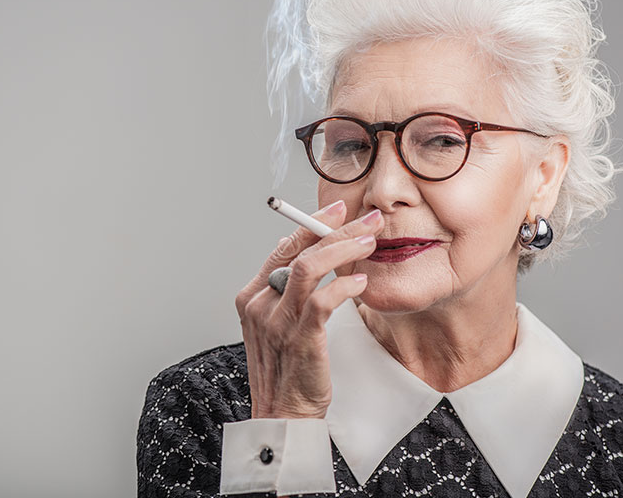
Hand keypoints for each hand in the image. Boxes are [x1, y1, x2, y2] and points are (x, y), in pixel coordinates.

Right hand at [235, 201, 383, 418]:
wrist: (282, 414)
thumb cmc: (287, 369)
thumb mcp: (276, 324)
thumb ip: (285, 291)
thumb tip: (306, 253)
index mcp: (252, 296)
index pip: (283, 247)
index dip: (311, 223)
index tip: (338, 208)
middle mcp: (260, 304)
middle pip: (298, 250)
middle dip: (336, 227)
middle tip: (367, 218)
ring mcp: (277, 321)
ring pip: (309, 267)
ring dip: (344, 248)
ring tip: (370, 242)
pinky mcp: (300, 337)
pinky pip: (323, 299)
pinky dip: (345, 286)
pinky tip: (362, 283)